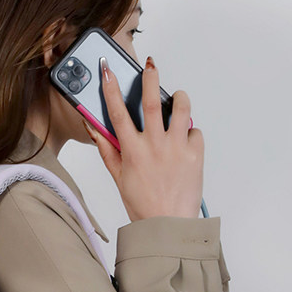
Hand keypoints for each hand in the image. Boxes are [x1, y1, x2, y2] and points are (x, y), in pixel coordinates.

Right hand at [83, 56, 203, 220]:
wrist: (168, 226)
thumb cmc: (142, 204)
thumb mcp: (119, 177)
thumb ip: (107, 149)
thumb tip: (95, 127)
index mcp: (132, 151)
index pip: (117, 113)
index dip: (110, 88)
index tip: (107, 70)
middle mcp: (154, 146)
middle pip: (151, 101)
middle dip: (149, 78)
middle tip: (150, 65)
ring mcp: (176, 148)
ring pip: (181, 108)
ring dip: (179, 97)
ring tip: (177, 98)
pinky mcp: (195, 154)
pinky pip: (195, 131)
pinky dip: (190, 133)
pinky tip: (184, 143)